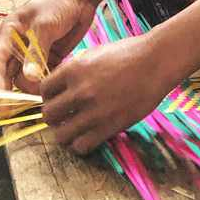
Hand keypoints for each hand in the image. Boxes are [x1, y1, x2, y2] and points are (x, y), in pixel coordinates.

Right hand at [0, 0, 95, 94]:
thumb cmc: (58, 3)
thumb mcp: (45, 25)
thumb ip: (36, 51)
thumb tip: (29, 77)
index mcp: (10, 33)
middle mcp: (18, 45)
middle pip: (10, 74)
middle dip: (16, 91)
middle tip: (23, 106)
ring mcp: (33, 53)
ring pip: (27, 79)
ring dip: (34, 88)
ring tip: (46, 93)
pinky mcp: (49, 58)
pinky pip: (43, 77)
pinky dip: (47, 83)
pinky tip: (56, 85)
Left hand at [40, 33, 174, 154]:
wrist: (156, 62)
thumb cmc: (128, 53)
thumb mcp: (95, 53)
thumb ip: (75, 69)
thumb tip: (60, 84)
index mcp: (74, 69)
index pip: (44, 90)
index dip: (48, 97)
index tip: (57, 99)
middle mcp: (80, 91)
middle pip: (48, 115)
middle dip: (54, 117)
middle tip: (64, 116)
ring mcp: (94, 111)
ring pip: (61, 136)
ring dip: (65, 134)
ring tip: (74, 129)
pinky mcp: (109, 126)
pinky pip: (82, 146)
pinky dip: (80, 145)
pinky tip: (88, 136)